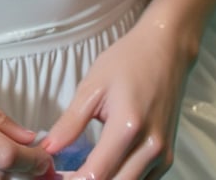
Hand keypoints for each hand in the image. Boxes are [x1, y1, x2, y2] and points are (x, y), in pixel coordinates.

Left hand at [40, 13, 193, 179]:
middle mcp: (151, 147)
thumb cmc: (128, 61)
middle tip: (64, 176)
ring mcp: (162, 155)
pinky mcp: (167, 157)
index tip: (53, 176)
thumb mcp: (93, 86)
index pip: (96, 175)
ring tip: (79, 174)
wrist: (166, 50)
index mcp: (128, 126)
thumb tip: (48, 148)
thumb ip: (70, 122)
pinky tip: (104, 170)